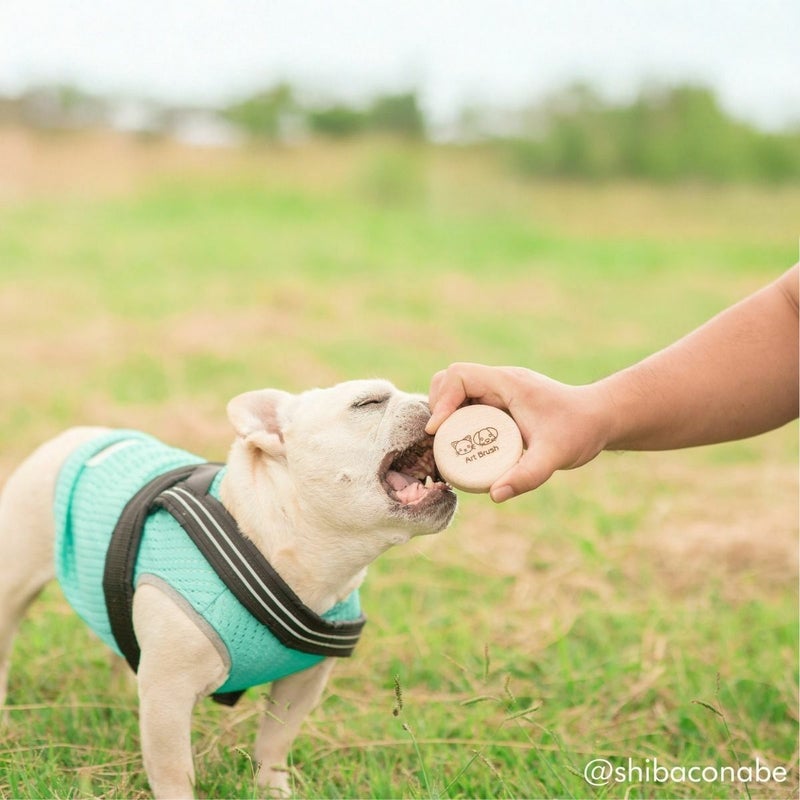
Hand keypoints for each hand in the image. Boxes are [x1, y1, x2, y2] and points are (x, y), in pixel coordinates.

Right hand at [426, 363, 610, 501]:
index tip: (438, 431)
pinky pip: (469, 404)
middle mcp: (500, 382)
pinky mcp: (502, 403)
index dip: (442, 401)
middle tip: (440, 439)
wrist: (602, 419)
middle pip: (450, 380)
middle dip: (438, 406)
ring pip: (457, 391)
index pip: (459, 376)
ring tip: (448, 444)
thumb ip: (527, 475)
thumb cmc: (581, 431)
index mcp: (507, 383)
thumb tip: (494, 495)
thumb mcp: (555, 455)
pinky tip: (464, 446)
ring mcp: (500, 391)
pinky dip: (458, 420)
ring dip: (446, 414)